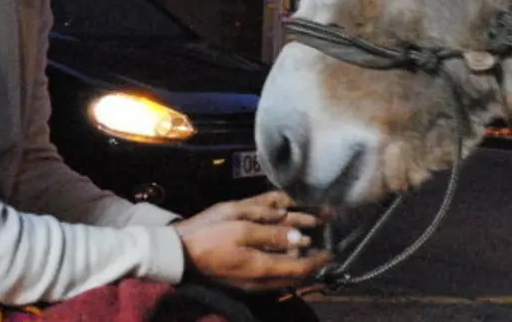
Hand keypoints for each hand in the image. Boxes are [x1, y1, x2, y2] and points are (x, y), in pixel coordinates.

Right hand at [172, 191, 331, 291]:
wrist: (177, 254)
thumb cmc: (209, 235)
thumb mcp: (241, 226)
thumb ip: (272, 233)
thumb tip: (301, 237)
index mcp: (262, 267)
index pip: (302, 267)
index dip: (320, 259)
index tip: (334, 249)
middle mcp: (261, 281)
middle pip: (296, 276)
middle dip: (312, 262)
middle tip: (324, 247)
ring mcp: (251, 284)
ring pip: (285, 278)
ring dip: (298, 264)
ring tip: (307, 247)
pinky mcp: (242, 282)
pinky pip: (272, 277)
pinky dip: (284, 266)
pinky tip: (283, 254)